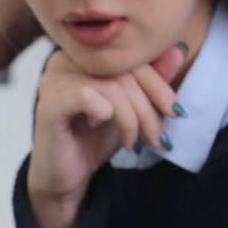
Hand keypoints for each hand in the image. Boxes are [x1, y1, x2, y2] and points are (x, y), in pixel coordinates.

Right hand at [27, 44, 185, 227]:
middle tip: (158, 137)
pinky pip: (88, 97)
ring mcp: (55, 78)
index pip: (131, 57)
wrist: (66, 175)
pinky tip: (99, 127)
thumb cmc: (95, 138)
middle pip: (123, 71)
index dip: (159, 84)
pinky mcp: (49, 103)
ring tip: (134, 143)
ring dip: (132, 119)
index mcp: (87, 55)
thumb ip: (152, 81)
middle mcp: (67, 59)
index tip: (175, 113)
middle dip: (148, 108)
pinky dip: (105, 114)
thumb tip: (177, 51)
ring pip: (112, 86)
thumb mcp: (132, 108)